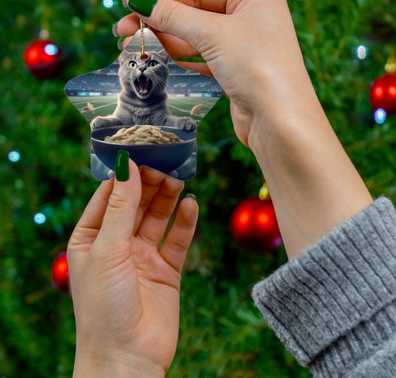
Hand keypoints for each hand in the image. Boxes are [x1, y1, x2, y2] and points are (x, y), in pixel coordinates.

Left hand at [67, 162, 197, 376]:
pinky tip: (191, 205)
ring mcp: (143, 256)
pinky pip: (177, 239)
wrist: (128, 358)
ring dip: (168, 198)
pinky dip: (185, 222)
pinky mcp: (166, 269)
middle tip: (165, 164)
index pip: (108, 196)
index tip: (140, 152)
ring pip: (157, 217)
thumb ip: (119, 207)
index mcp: (91, 238)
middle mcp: (117, 244)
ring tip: (179, 180)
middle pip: (135, 204)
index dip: (124, 175)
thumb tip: (126, 166)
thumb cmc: (104, 306)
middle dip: (149, 184)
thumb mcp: (107, 249)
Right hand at [116, 0, 371, 257]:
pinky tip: (157, 58)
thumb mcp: (213, 34)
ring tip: (132, 45)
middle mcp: (251, 18)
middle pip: (195, 13)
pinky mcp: (236, 73)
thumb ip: (174, 16)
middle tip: (123, 30)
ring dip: (165, 41)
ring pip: (196, 38)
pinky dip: (180, 59)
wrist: (279, 122)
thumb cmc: (257, 67)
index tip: (130, 3)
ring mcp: (244, 47)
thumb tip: (140, 2)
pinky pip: (202, 59)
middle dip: (158, 21)